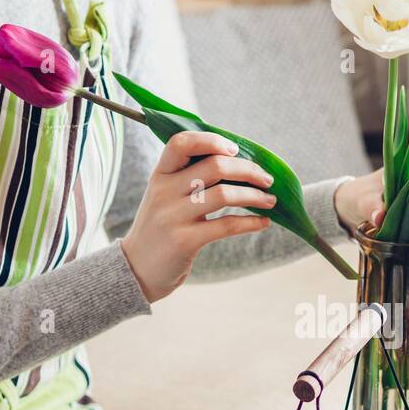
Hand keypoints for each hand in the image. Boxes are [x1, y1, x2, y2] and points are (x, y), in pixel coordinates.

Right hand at [120, 132, 275, 302]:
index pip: (181, 142)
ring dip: (255, 196)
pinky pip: (226, 225)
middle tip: (267, 179)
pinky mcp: (185, 241)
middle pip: (214, 166)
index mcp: (160, 174)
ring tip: (270, 200)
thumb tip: (239, 163)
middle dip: (249, 170)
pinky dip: (251, 222)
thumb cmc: (162, 228)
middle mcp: (164, 191)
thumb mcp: (165, 197)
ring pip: (224, 194)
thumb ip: (190, 178)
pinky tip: (264, 222)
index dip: (212, 140)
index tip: (235, 149)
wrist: (137, 269)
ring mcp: (173, 216)